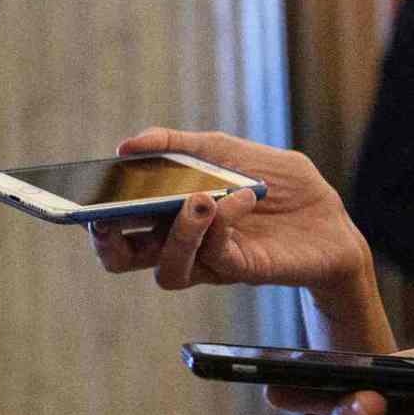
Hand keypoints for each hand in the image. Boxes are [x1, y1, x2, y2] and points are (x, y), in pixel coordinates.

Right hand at [87, 127, 392, 350]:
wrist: (329, 216)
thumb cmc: (275, 183)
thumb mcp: (224, 149)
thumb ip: (177, 144)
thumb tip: (127, 145)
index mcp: (164, 215)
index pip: (114, 226)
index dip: (92, 220)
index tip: (84, 203)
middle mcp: (178, 243)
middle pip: (121, 260)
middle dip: (108, 244)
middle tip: (109, 222)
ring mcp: (207, 261)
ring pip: (166, 269)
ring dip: (178, 232)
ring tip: (200, 199)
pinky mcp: (240, 270)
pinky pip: (214, 257)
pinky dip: (221, 224)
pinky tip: (237, 198)